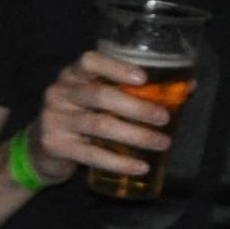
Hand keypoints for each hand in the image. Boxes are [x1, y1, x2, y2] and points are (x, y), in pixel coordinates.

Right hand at [30, 47, 174, 187]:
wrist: (41, 148)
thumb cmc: (81, 117)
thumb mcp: (98, 99)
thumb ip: (133, 91)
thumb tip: (188, 86)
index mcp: (73, 75)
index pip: (89, 61)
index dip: (115, 67)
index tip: (143, 78)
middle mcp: (59, 93)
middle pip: (99, 95)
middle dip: (136, 107)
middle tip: (163, 118)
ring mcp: (54, 119)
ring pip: (98, 125)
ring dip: (134, 135)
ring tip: (161, 143)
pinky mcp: (55, 145)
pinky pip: (91, 154)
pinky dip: (118, 162)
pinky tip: (139, 167)